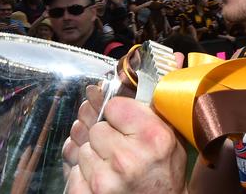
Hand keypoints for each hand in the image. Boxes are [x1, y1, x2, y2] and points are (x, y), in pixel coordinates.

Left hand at [65, 97, 186, 193]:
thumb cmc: (165, 177)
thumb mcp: (172, 139)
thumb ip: (154, 107)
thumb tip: (151, 67)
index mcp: (152, 138)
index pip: (114, 105)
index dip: (119, 114)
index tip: (126, 124)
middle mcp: (126, 158)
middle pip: (95, 127)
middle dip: (106, 136)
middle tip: (122, 149)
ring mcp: (103, 180)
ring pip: (82, 148)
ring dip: (94, 155)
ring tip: (114, 166)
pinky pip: (73, 169)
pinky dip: (84, 173)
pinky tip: (103, 178)